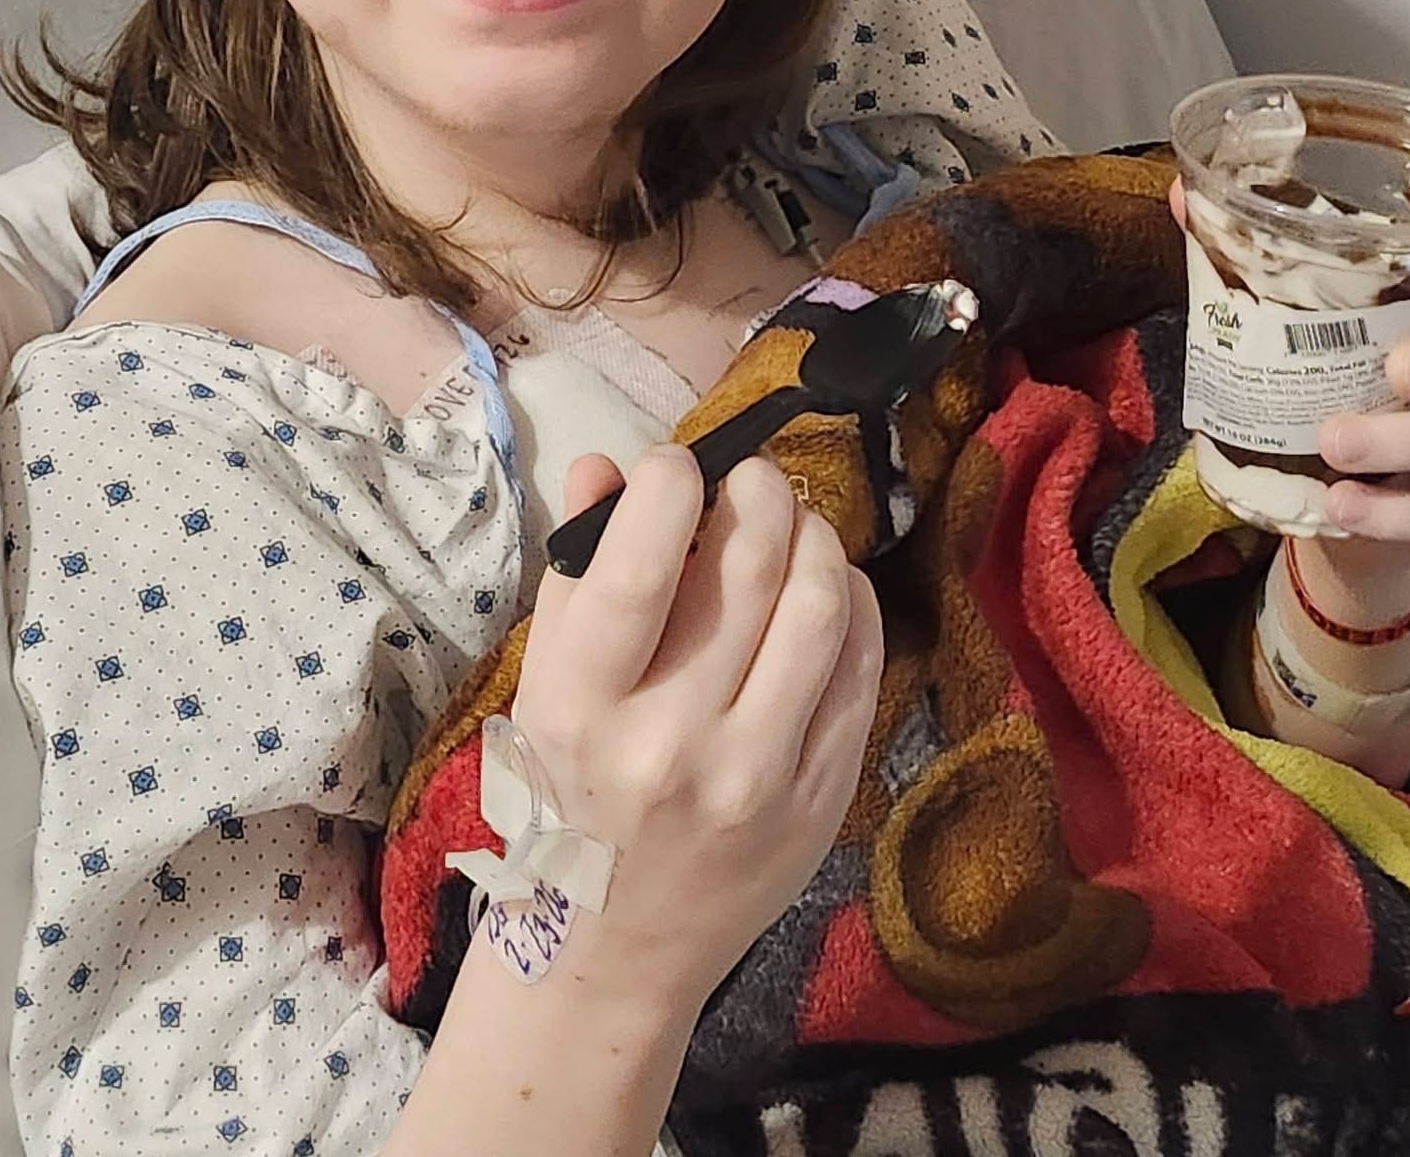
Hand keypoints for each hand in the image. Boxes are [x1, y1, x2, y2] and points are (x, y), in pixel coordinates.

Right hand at [511, 446, 882, 1016]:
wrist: (620, 945)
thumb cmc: (574, 792)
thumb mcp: (545, 685)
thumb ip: (575, 571)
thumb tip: (610, 464)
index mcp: (585, 707)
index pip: (641, 567)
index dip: (671, 482)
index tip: (677, 464)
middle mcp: (674, 741)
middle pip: (750, 566)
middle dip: (759, 488)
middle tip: (750, 476)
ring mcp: (760, 773)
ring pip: (822, 604)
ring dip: (814, 534)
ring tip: (791, 523)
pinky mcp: (823, 794)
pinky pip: (864, 664)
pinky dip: (852, 599)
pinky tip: (826, 584)